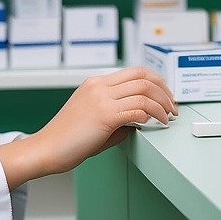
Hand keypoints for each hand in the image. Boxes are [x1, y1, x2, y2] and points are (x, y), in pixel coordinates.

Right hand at [0, 67, 176, 189]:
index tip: (165, 95)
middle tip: (173, 106)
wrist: (47, 148)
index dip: (156, 81)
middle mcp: (99, 86)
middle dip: (165, 90)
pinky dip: (153, 115)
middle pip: (144, 77)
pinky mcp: (105, 115)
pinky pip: (138, 109)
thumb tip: (140, 119)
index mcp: (95, 83)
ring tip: (168, 117)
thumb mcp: (93, 119)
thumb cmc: (67, 139)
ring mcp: (102, 98)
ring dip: (162, 104)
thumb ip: (117, 114)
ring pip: (144, 91)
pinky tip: (156, 123)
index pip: (135, 71)